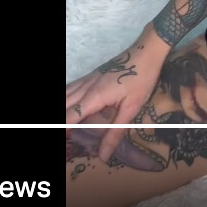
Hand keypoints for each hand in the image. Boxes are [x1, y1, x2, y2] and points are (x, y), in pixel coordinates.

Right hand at [64, 32, 165, 165]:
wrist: (146, 51)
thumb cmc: (141, 79)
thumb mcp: (131, 108)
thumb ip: (115, 132)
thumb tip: (103, 155)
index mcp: (94, 97)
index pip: (70, 116)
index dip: (63, 129)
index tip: (64, 144)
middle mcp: (86, 87)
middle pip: (63, 105)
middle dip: (59, 122)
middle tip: (65, 138)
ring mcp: (87, 79)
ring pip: (65, 94)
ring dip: (63, 110)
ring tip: (65, 125)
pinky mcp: (91, 76)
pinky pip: (71, 88)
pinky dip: (66, 99)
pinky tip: (68, 105)